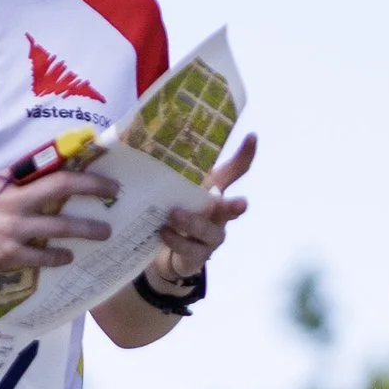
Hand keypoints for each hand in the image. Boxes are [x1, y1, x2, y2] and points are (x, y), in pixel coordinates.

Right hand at [0, 157, 119, 285]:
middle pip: (61, 188)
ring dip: (87, 229)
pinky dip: (59, 255)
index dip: (78, 165)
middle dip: (93, 188)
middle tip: (114, 193)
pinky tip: (68, 256)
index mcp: (10, 183)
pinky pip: (43, 255)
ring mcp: (12, 229)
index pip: (50, 167)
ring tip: (104, 232)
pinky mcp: (9, 255)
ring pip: (60, 226)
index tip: (100, 165)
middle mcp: (13, 201)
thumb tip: (50, 165)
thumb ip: (17, 179)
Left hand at [144, 133, 256, 294]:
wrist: (164, 252)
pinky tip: (164, 233)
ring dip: (192, 222)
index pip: (234, 172)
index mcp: (213, 192)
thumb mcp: (170, 189)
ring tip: (173, 215)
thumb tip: (136, 132)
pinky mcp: (198, 256)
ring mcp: (210, 238)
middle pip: (230, 208)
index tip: (252, 137)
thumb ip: (162, 169)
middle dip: (234, 205)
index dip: (245, 156)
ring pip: (209, 231)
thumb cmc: (172, 211)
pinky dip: (177, 240)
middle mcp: (218, 214)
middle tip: (240, 203)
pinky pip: (191, 249)